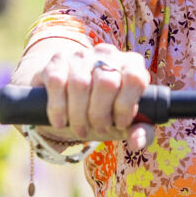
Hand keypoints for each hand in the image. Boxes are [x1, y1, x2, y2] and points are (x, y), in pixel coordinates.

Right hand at [14, 40, 154, 151]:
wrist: (71, 96)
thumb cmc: (105, 109)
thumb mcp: (124, 121)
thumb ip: (138, 131)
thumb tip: (138, 142)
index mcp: (131, 64)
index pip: (135, 78)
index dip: (126, 106)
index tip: (120, 124)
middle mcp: (108, 54)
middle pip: (106, 83)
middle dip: (100, 114)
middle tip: (98, 129)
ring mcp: (81, 55)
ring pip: (80, 83)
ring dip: (79, 114)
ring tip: (81, 130)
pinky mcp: (57, 59)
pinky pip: (57, 82)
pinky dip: (58, 108)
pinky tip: (60, 122)